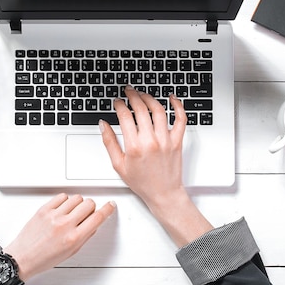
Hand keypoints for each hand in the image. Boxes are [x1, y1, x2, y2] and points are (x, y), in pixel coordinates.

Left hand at [4, 193, 115, 280]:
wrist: (23, 257)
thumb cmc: (44, 259)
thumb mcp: (71, 252)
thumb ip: (85, 236)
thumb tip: (94, 223)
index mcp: (74, 238)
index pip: (98, 218)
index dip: (107, 209)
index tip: (110, 205)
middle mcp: (65, 225)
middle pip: (89, 204)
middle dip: (91, 208)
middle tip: (86, 214)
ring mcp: (54, 216)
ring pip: (77, 198)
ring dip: (78, 204)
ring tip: (72, 213)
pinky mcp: (44, 209)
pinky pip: (62, 196)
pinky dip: (65, 201)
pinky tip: (62, 209)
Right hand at [100, 85, 187, 209]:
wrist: (163, 193)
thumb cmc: (142, 182)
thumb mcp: (119, 165)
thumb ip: (109, 142)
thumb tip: (103, 125)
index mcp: (134, 147)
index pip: (125, 116)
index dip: (119, 105)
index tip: (117, 101)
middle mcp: (151, 141)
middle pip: (141, 109)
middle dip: (133, 95)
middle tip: (128, 91)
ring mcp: (166, 140)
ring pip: (159, 110)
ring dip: (149, 98)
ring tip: (142, 94)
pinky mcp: (177, 141)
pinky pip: (181, 119)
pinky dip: (178, 106)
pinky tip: (172, 98)